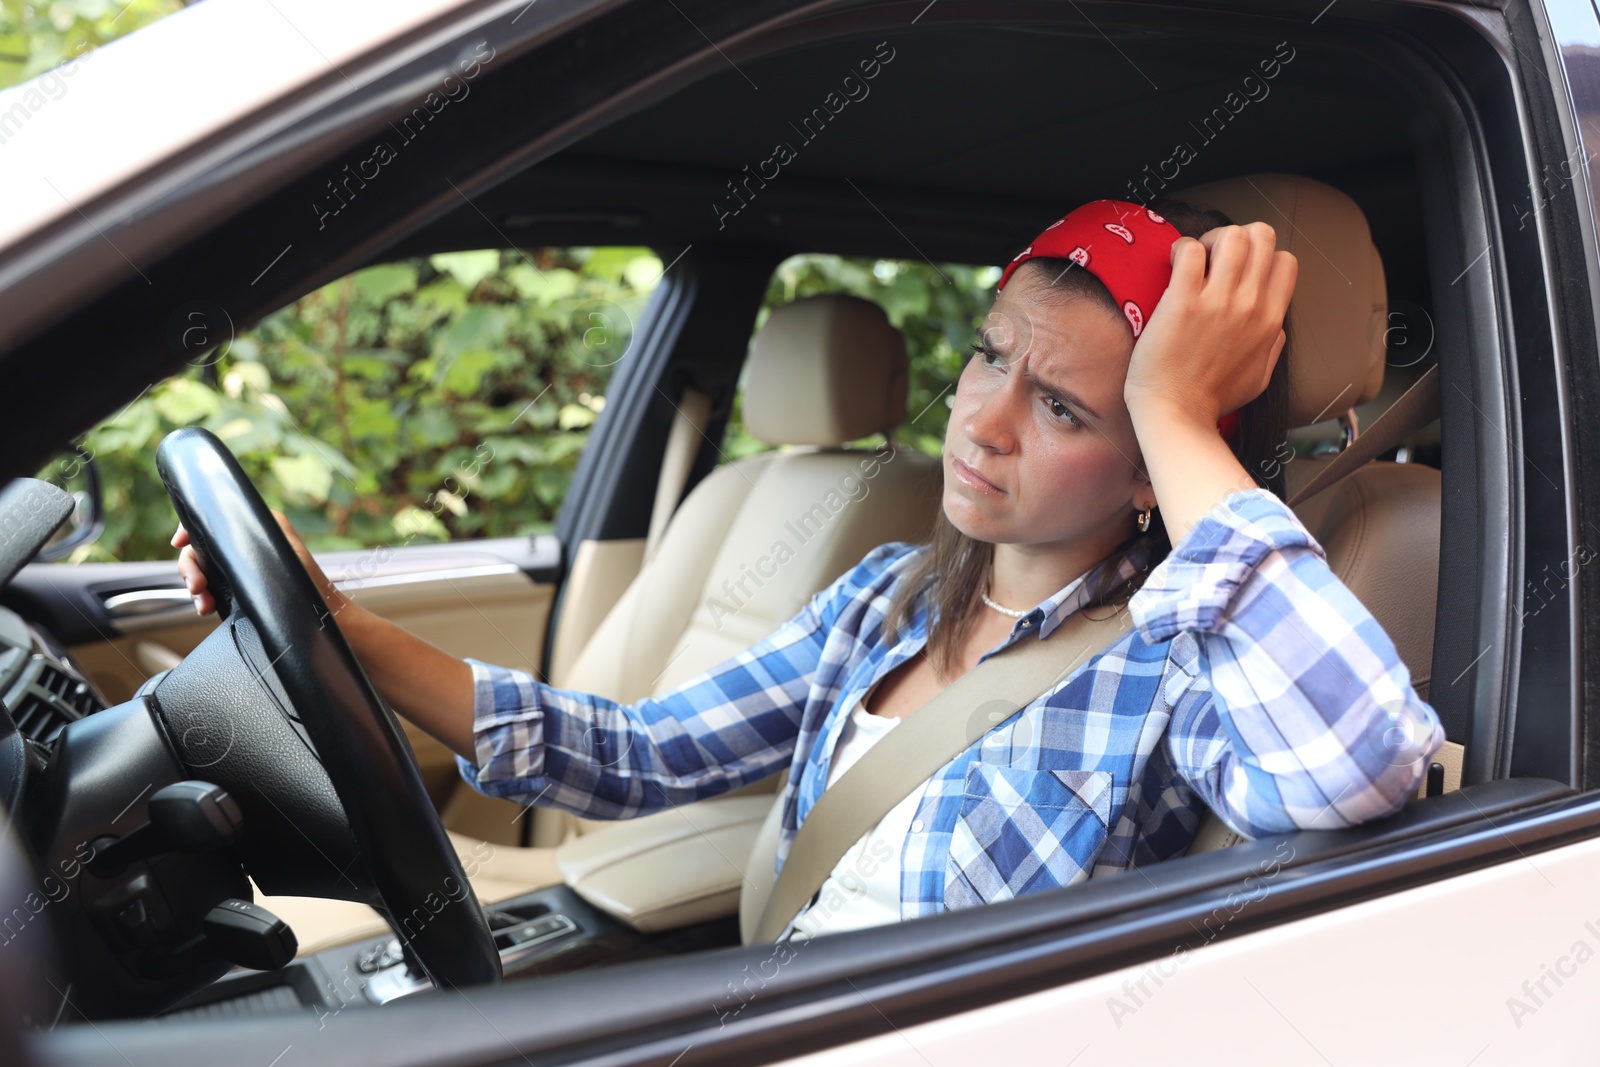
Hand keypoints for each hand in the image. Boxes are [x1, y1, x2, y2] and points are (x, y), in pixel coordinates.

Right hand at [172, 511, 342, 617]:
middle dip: (189, 568)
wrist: (322, 620)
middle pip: (199, 551)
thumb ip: (259, 523)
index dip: (189, 530)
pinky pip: (210, 593)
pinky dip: (203, 599)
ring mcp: (239, 574)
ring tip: (203, 603)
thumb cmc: (309, 582)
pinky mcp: (238, 596)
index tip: (179, 542)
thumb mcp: (283, 541)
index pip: (210, 524)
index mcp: (252, 532)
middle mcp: (243, 550)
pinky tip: (206, 608)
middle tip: (197, 586)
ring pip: (201, 573)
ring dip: (194, 587)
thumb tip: (226, 513)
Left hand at [1123, 221, 1296, 427]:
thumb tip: (1276, 326)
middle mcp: (1250, 305)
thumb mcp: (1260, 377)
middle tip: (1213, 259)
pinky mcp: (1182, 302)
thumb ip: (1273, 346)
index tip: (1237, 273)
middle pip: (1263, 237)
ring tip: (1192, 259)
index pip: (1286, 261)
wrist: (1177, 414)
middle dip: (1238, 238)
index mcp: (1271, 320)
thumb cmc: (1212, 400)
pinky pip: (1190, 250)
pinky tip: (1172, 263)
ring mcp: (1218, 302)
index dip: (1262, 257)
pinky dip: (1181, 248)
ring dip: (1210, 239)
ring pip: (1232, 235)